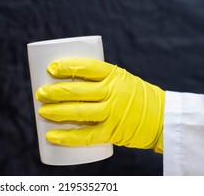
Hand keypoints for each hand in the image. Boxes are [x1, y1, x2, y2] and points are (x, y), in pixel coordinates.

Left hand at [36, 58, 164, 152]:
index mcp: (115, 74)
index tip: (50, 69)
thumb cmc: (137, 97)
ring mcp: (113, 113)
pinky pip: (86, 136)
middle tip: (39, 93)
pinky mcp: (113, 132)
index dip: (66, 67)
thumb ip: (101, 80)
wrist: (164, 118)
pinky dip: (67, 137)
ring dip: (56, 112)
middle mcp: (114, 92)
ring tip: (41, 111)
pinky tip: (51, 136)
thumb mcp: (123, 80)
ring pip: (79, 112)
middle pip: (78, 90)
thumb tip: (67, 81)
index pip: (86, 67)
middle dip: (54, 92)